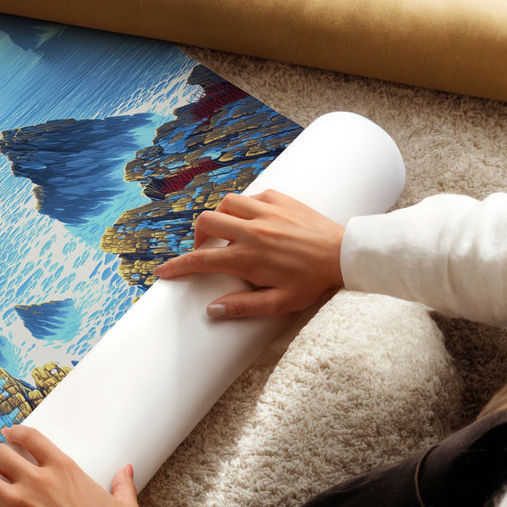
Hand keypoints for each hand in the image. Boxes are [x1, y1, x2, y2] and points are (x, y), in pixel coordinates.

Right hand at [153, 189, 344, 318]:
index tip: (162, 271)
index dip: (176, 266)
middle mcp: (252, 230)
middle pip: (206, 222)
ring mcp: (265, 211)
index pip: (200, 260)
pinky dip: (245, 207)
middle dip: (197, 236)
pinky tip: (253, 220)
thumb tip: (212, 310)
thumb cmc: (313, 282)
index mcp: (248, 257)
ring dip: (220, 217)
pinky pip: (251, 196)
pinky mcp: (280, 199)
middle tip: (206, 250)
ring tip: (228, 232)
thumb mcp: (280, 303)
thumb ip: (243, 307)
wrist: (345, 255)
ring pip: (225, 203)